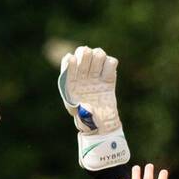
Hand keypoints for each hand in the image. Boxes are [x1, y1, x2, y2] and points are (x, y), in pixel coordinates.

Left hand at [58, 45, 129, 170]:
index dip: (69, 62)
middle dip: (85, 55)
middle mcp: (83, 76)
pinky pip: (111, 62)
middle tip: (89, 60)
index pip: (67, 66)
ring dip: (98, 57)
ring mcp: (96, 75)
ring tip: (99, 70)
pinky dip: (110, 64)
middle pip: (82, 54)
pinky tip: (108, 76)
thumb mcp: (82, 119)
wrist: (103, 125)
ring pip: (97, 54)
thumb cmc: (89, 122)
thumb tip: (87, 105)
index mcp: (71, 83)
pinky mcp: (109, 77)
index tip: (72, 60)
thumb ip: (83, 112)